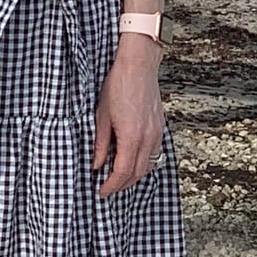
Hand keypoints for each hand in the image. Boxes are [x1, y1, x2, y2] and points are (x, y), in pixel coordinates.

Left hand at [92, 37, 166, 196]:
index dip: (111, 185)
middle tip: (108, 188)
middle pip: (136, 173)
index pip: (121, 172)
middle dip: (122, 185)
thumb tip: (96, 163)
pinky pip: (154, 153)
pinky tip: (133, 160)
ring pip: (148, 165)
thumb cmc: (118, 84)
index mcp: (130, 136)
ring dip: (133, 175)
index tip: (102, 191)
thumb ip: (100, 143)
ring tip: (119, 178)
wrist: (138, 66)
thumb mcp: (101, 115)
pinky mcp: (160, 127)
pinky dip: (143, 162)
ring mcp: (156, 133)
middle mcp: (147, 138)